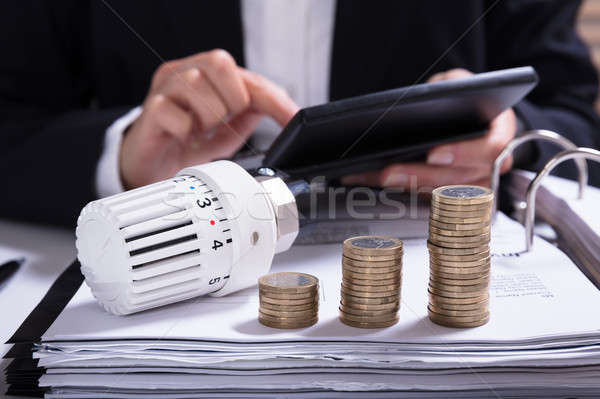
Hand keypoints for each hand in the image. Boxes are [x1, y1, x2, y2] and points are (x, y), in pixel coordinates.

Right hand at [120, 49, 298, 188]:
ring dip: (209, 117)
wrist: (147, 165)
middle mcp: (183, 73)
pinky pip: (178, 114)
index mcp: (205, 75)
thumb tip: (274, 107)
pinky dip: (188, 130)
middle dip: (231, 99)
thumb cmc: (184, 142)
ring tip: (199, 130)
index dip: (274, 99)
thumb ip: (247, 117)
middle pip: (219, 62)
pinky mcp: (150, 111)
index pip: (248, 77)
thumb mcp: (225, 132)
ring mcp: (164, 88)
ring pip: (198, 85)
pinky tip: (183, 137)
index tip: (293, 119)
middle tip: (222, 122)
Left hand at [341, 68, 515, 189]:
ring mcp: (476, 186)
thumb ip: (449, 87)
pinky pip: (430, 200)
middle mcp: (493, 165)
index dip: (464, 154)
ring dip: (406, 187)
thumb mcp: (460, 83)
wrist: (468, 116)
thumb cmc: (466, 100)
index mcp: (501, 133)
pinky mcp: (455, 197)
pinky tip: (375, 181)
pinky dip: (400, 191)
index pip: (492, 149)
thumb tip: (424, 100)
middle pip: (460, 179)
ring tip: (375, 177)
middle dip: (421, 176)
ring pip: (443, 196)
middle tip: (389, 172)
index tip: (434, 154)